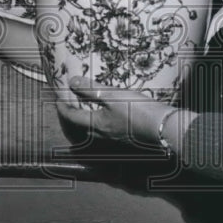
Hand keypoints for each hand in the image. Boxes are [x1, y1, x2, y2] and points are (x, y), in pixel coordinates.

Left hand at [56, 78, 195, 150]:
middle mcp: (101, 136)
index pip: (70, 116)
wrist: (164, 129)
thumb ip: (90, 89)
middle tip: (69, 102)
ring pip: (92, 130)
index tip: (58, 96)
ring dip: (85, 118)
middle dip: (72, 114)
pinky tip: (107, 114)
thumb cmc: (138, 111)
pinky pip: (104, 131)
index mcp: (95, 125)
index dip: (62, 106)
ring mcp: (113, 140)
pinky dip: (98, 121)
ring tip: (87, 106)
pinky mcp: (125, 139)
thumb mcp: (113, 95)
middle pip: (79, 126)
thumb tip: (71, 82)